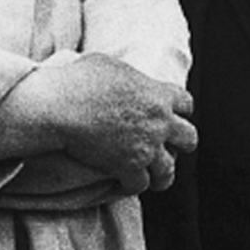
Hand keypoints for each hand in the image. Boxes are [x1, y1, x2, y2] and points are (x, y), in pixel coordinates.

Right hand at [12, 54, 195, 193]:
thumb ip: (124, 74)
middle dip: (180, 142)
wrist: (60, 107)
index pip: (186, 104)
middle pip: (189, 138)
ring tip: (154, 178)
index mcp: (158, 94)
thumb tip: (119, 76)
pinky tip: (124, 183)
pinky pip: (141, 184)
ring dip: (161, 173)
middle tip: (168, 146)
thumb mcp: (107, 64)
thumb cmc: (77, 80)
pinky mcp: (129, 167)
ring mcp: (146, 147)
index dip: (179, 110)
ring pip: (169, 170)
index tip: (170, 115)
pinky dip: (133, 185)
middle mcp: (159, 122)